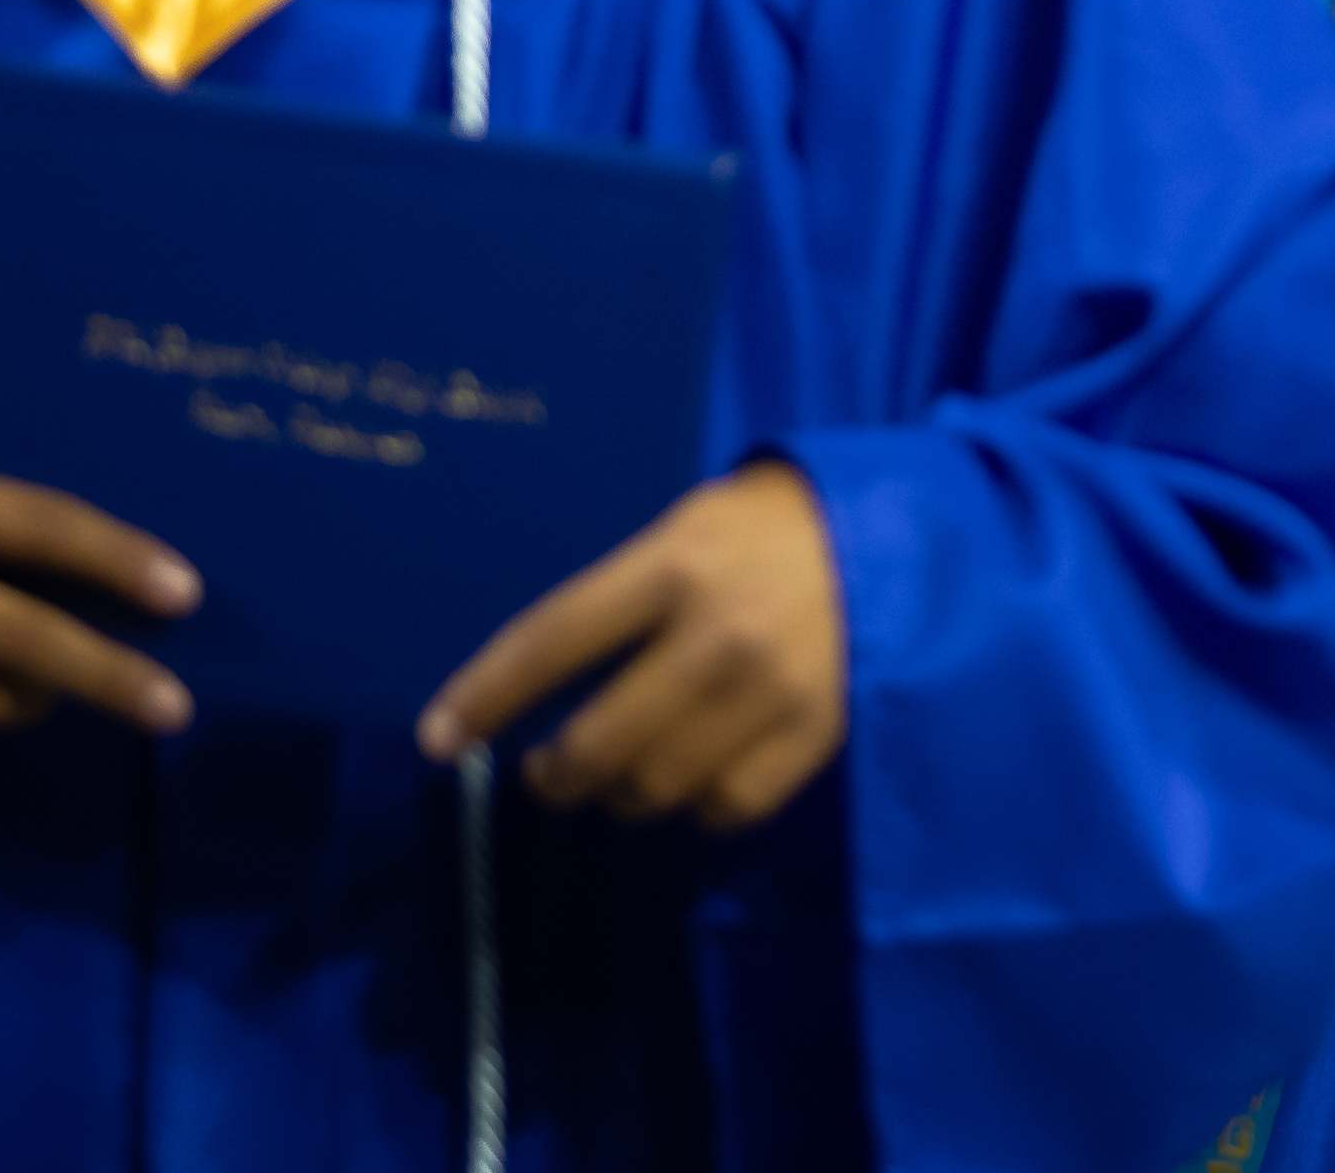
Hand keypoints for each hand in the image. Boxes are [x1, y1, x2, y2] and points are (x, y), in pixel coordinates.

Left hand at [418, 460, 844, 830]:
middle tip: (552, 770)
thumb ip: (622, 599)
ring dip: (621, 794)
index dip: (485, 697)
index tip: (437, 740)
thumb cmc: (767, 528)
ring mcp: (772, 690)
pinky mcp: (818, 730)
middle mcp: (718, 633)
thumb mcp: (685, 529)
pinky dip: (698, 807)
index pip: (551, 641)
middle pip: (598, 742)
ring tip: (623, 777)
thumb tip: (543, 690)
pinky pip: (728, 806)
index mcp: (674, 565)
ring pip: (656, 786)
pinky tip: (697, 780)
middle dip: (556, 773)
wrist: (897, 533)